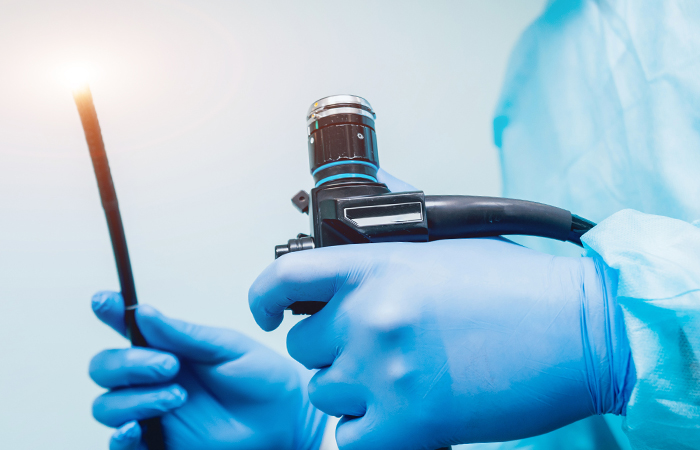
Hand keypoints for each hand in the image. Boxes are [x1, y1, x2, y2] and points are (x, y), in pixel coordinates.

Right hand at [89, 291, 326, 449]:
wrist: (285, 419)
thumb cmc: (261, 378)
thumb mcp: (227, 348)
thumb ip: (184, 335)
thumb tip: (143, 313)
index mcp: (167, 346)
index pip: (126, 325)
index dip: (109, 311)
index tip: (105, 301)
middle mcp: (152, 378)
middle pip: (105, 367)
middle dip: (128, 363)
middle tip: (170, 365)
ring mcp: (152, 411)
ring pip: (107, 405)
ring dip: (135, 398)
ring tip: (178, 395)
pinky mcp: (158, 442)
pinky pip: (120, 445)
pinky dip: (119, 437)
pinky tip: (135, 429)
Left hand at [248, 239, 634, 449]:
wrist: (579, 330)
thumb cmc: (519, 285)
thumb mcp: (446, 240)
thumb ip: (389, 224)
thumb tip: (364, 192)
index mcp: (376, 266)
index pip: (282, 279)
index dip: (260, 298)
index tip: (263, 311)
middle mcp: (371, 316)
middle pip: (303, 345)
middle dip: (330, 347)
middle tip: (373, 348)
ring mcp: (385, 372)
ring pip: (323, 391)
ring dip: (351, 389)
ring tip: (399, 378)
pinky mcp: (408, 424)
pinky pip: (347, 438)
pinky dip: (364, 432)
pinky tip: (394, 415)